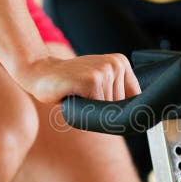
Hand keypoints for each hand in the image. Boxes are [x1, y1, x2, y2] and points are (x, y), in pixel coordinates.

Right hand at [15, 54, 140, 103]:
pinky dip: (84, 110)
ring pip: (109, 109)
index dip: (120, 108)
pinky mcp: (92, 80)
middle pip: (122, 106)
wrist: (41, 74)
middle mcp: (117, 64)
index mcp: (122, 63)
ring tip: (78, 95)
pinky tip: (73, 95)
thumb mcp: (99, 83)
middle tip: (85, 96)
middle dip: (103, 109)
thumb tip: (139, 119)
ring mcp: (105, 70)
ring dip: (92, 110)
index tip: (103, 105)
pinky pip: (96, 110)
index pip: (135, 98)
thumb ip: (118, 93)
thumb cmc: (71, 84)